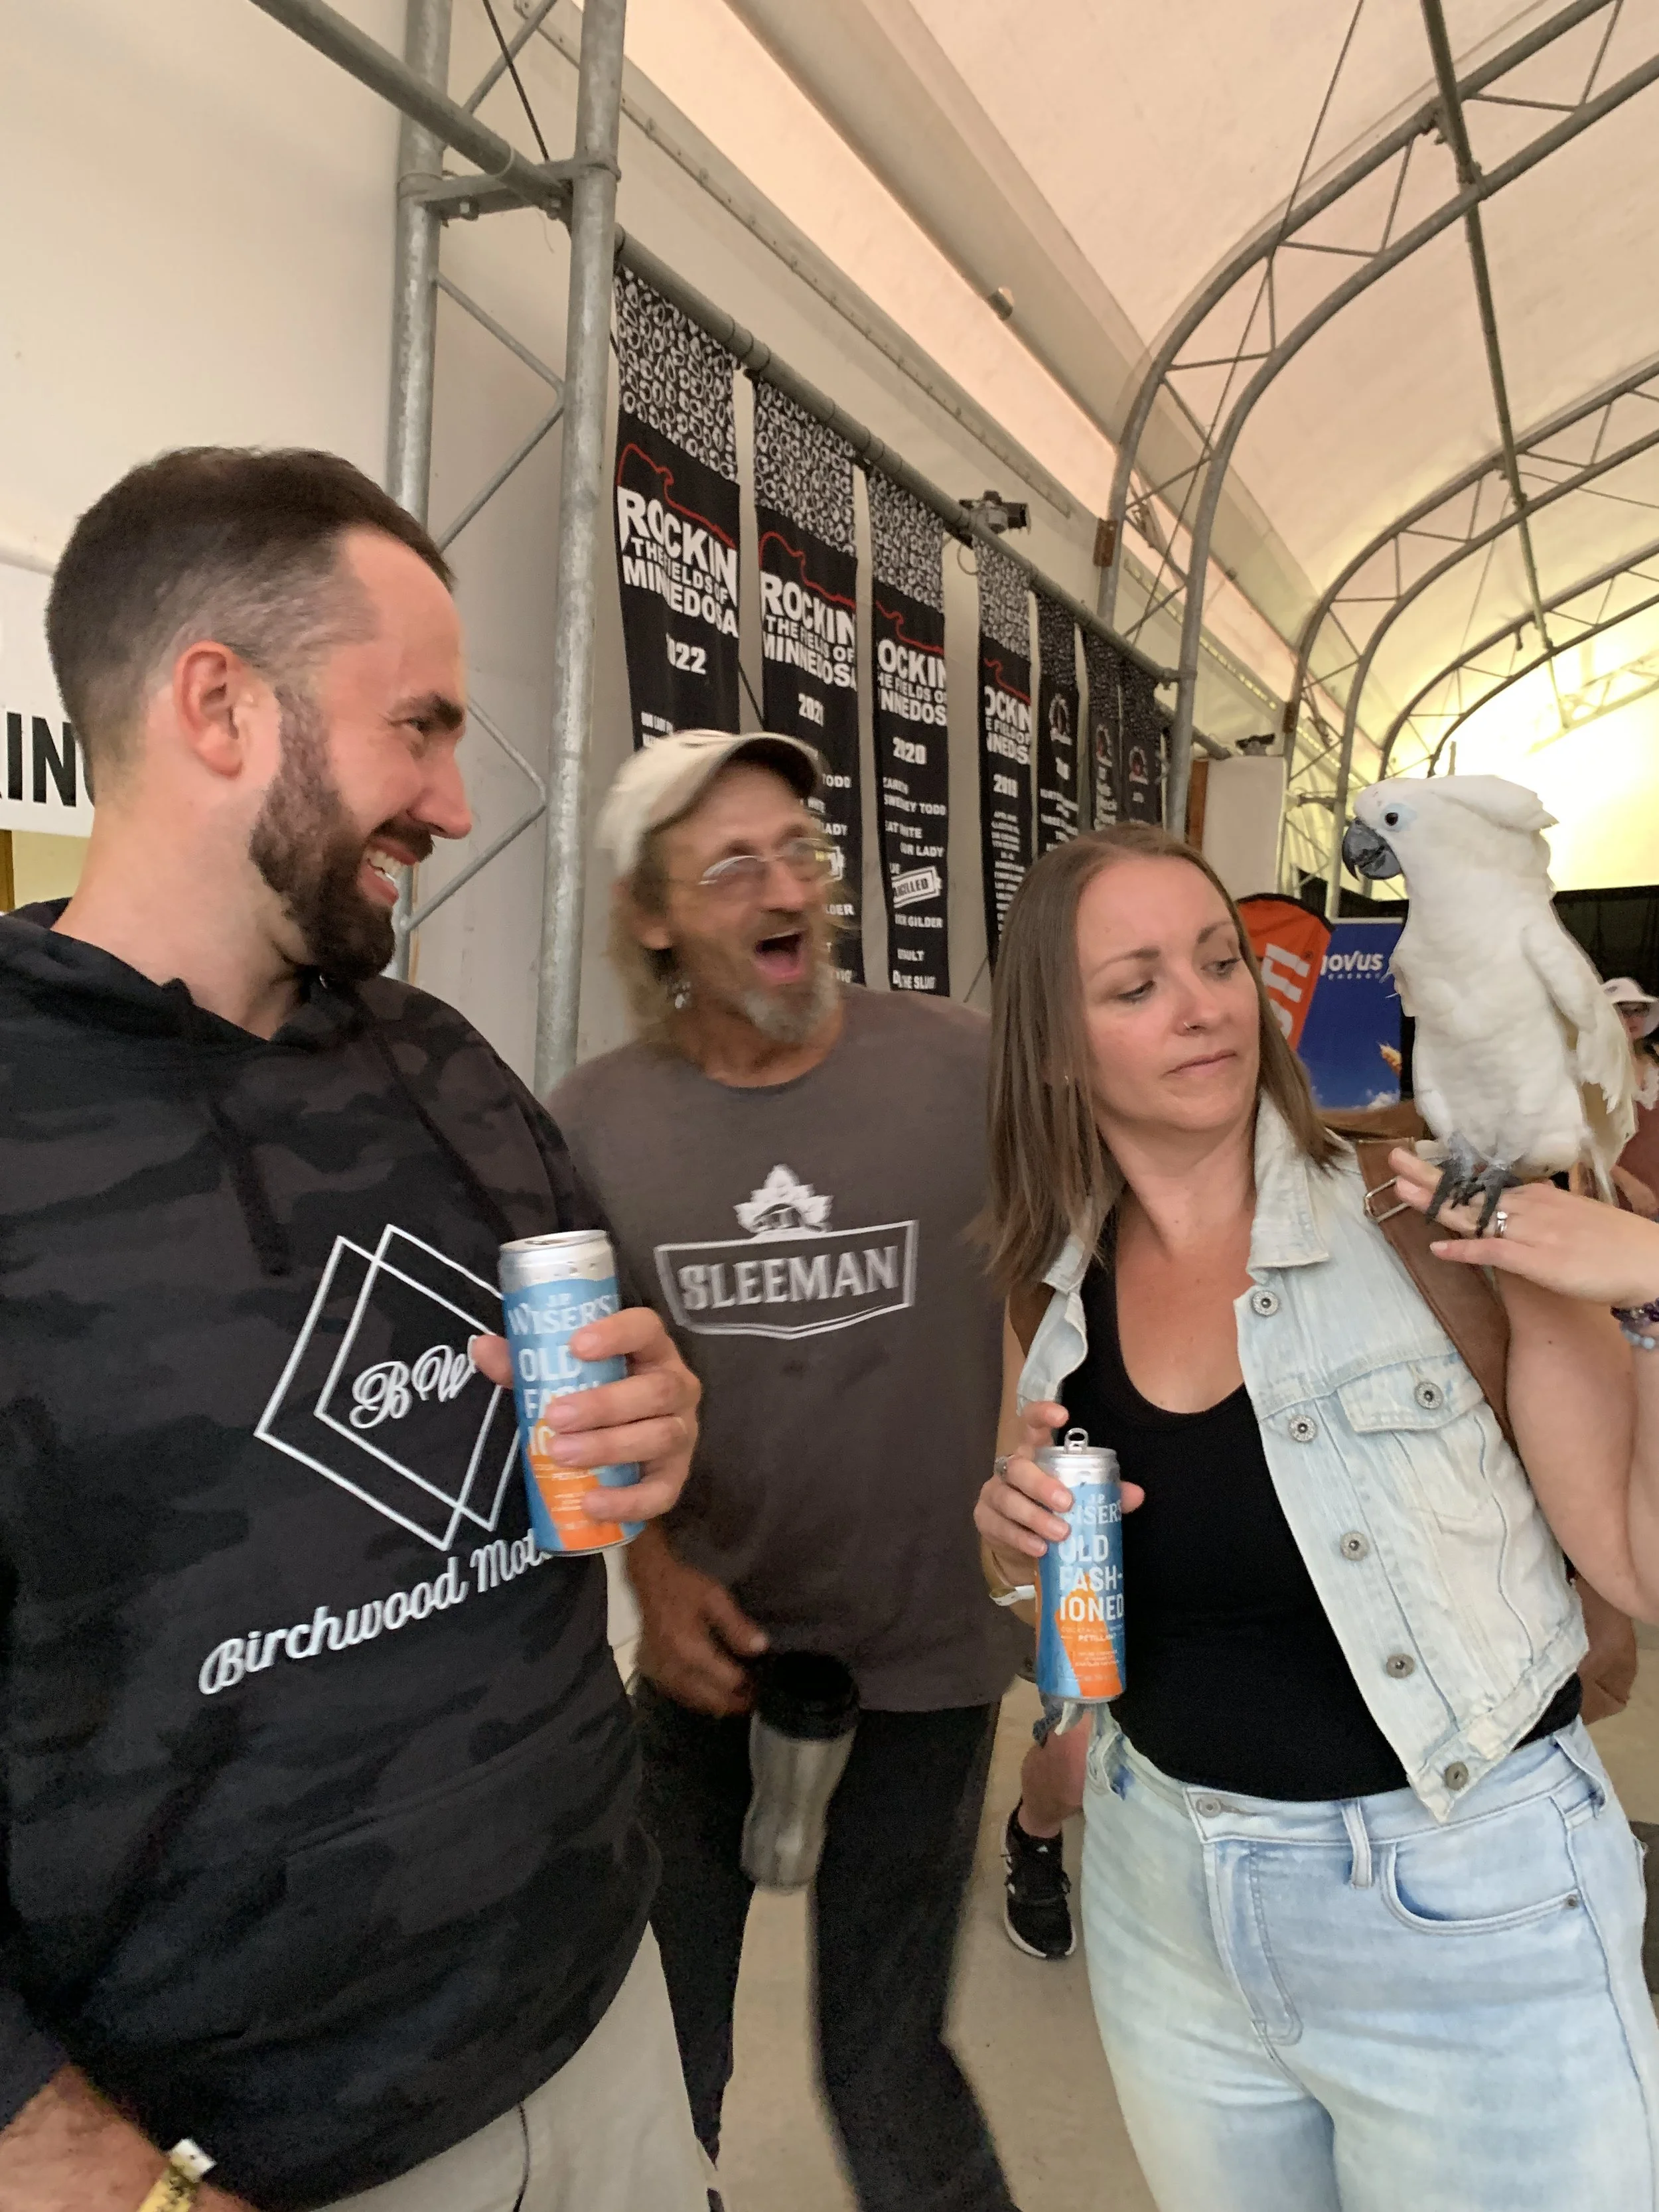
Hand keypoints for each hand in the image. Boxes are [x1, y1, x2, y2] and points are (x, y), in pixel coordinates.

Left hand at [471, 1309, 699, 1524]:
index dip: (617, 1333)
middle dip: (604, 1404)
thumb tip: (482, 1348)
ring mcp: (682, 1433)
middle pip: (656, 1391)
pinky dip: (627, 1500)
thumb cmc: (592, 1397)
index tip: (576, 1345)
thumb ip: (525, 1363)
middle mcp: (677, 1388)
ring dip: (609, 1447)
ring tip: (561, 1454)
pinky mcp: (675, 1477)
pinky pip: (661, 1492)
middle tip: (556, 1416)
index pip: (646, 1328)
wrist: (621, 1447)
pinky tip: (591, 1503)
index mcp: (651, 1351)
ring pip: (660, 1437)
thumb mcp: (561, 1376)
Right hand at [628, 1526, 767, 1714]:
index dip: (746, 1686)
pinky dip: (694, 1697)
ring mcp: (658, 1671)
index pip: (726, 1680)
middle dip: (732, 1702)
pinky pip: (675, 1693)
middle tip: (751, 1700)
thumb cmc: (684, 1585)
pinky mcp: (650, 1670)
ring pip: (691, 1700)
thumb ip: (737, 1626)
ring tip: (734, 1700)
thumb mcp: (715, 1597)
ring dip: (714, 1703)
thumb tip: (761, 1648)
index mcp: (689, 1649)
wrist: (649, 1578)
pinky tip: (706, 1693)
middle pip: (709, 1699)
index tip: (760, 1685)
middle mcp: (672, 1667)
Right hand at [974, 1401, 1143, 1586]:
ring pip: (1007, 1498)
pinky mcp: (986, 1519)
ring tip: (1060, 1534)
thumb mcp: (1080, 1500)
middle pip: (1018, 1467)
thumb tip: (1136, 1494)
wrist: (1026, 1547)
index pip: (1031, 1423)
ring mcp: (994, 1493)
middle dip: (1041, 1484)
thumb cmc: (1055, 1512)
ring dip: (1034, 1516)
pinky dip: (1021, 1537)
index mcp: (1035, 1453)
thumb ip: (1106, 1494)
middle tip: (1066, 1503)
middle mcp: (1011, 1468)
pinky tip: (1039, 1548)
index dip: (1042, 1414)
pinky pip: (1000, 1526)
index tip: (1062, 1416)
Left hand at [1389, 1147, 1658, 1308]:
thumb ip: (1546, 1211)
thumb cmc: (1615, 1244)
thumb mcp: (1574, 1217)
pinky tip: (1437, 1247)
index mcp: (1537, 1198)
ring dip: (1434, 1203)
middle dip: (1429, 1176)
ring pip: (1473, 1215)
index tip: (1422, 1165)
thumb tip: (1526, 1203)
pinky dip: (1463, 1250)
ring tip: (1400, 1189)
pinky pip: (1491, 1252)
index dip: (1450, 1177)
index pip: (1485, 1184)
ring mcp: (1529, 1233)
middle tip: (1394, 1158)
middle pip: (1470, 1192)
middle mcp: (1528, 1208)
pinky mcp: (1535, 1260)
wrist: (1648, 1263)